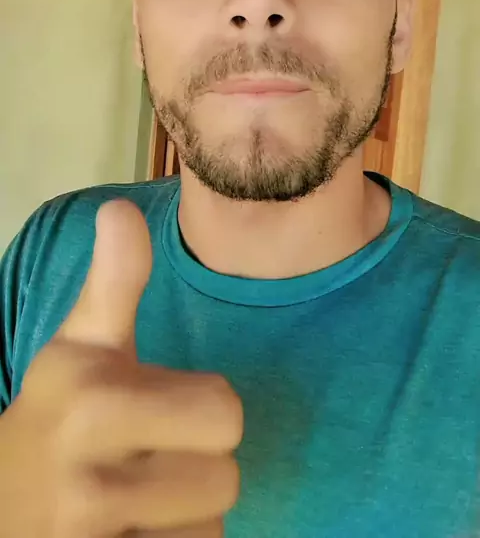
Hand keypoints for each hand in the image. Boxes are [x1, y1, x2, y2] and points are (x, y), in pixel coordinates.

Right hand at [0, 199, 242, 536]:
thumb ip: (114, 282)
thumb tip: (122, 208)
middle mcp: (90, 482)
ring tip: (136, 502)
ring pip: (211, 529)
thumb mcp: (80, 347)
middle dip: (196, 467)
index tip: (157, 409)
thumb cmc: (57, 415)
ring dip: (184, 515)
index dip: (202, 409)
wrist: (1, 504)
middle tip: (149, 459)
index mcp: (95, 402)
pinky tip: (130, 534)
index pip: (225, 412)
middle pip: (225, 478)